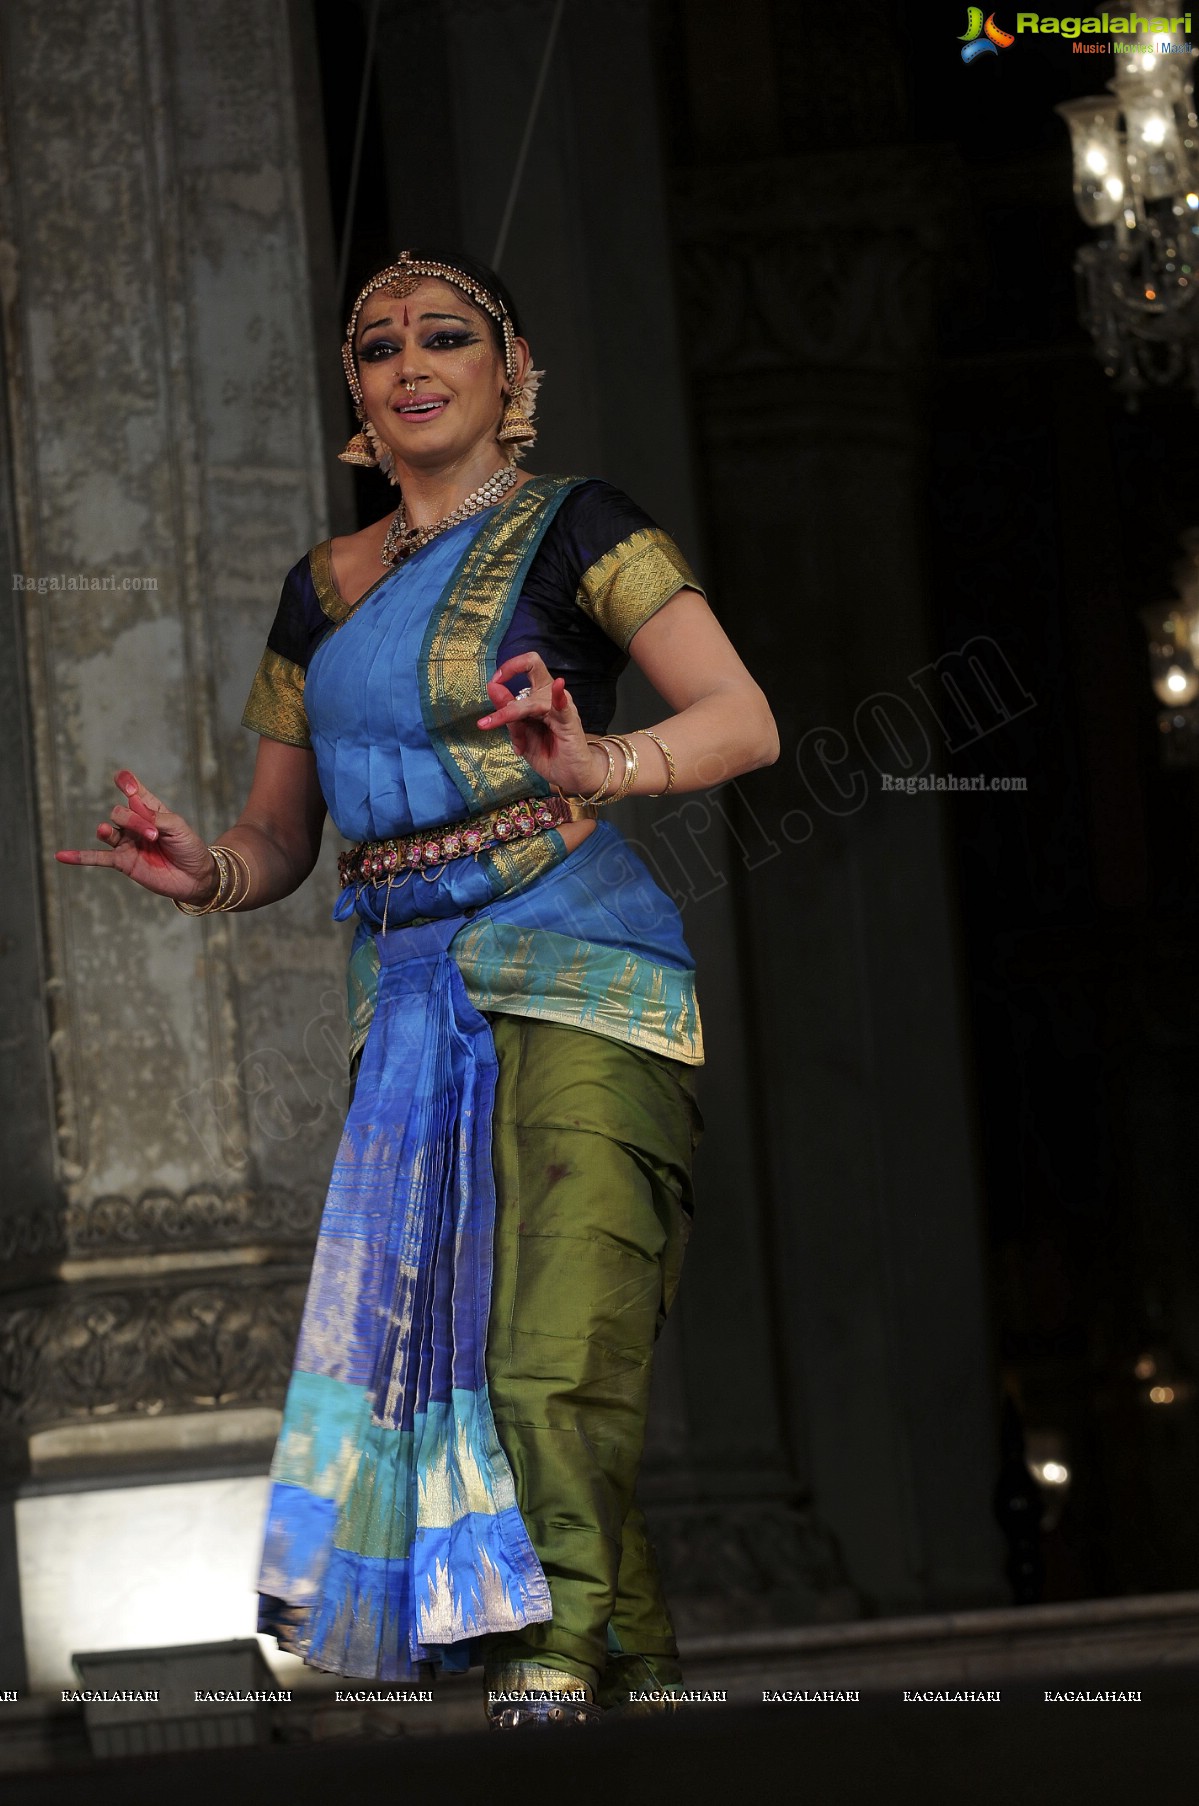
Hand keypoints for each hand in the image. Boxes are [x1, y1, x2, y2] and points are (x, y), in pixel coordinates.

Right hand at [55, 769, 219, 904]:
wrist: (195, 877)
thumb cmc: (189, 847)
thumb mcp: (178, 827)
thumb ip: (154, 817)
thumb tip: (131, 807)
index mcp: (150, 809)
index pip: (133, 790)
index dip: (126, 783)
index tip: (125, 783)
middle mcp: (135, 823)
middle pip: (121, 812)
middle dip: (133, 820)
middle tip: (153, 835)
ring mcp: (127, 842)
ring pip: (109, 830)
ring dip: (110, 831)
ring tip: (105, 830)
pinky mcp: (123, 862)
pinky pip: (98, 858)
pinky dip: (80, 857)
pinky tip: (61, 856)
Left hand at [477, 652, 607, 794]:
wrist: (571, 776)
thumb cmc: (548, 754)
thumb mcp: (521, 736)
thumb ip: (508, 714)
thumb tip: (492, 688)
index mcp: (538, 696)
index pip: (526, 667)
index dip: (507, 669)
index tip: (493, 684)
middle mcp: (550, 696)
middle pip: (533, 665)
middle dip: (511, 668)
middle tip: (495, 683)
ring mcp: (561, 707)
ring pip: (532, 699)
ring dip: (515, 716)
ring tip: (519, 745)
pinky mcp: (570, 722)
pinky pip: (562, 707)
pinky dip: (558, 697)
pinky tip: (558, 687)